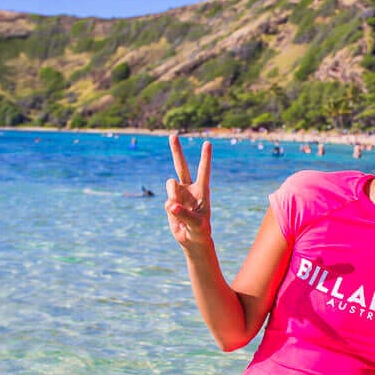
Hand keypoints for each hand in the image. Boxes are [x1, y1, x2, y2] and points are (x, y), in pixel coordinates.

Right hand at [164, 134, 212, 249]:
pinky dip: (170, 209)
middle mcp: (190, 189)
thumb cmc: (200, 231)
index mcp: (202, 191)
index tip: (207, 143)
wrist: (192, 240)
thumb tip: (171, 205)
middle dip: (176, 151)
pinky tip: (176, 217)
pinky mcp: (170, 202)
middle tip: (173, 135)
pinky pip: (167, 202)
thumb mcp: (197, 225)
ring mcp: (179, 195)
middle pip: (181, 166)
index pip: (204, 171)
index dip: (205, 158)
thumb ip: (184, 214)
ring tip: (178, 208)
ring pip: (170, 184)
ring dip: (172, 193)